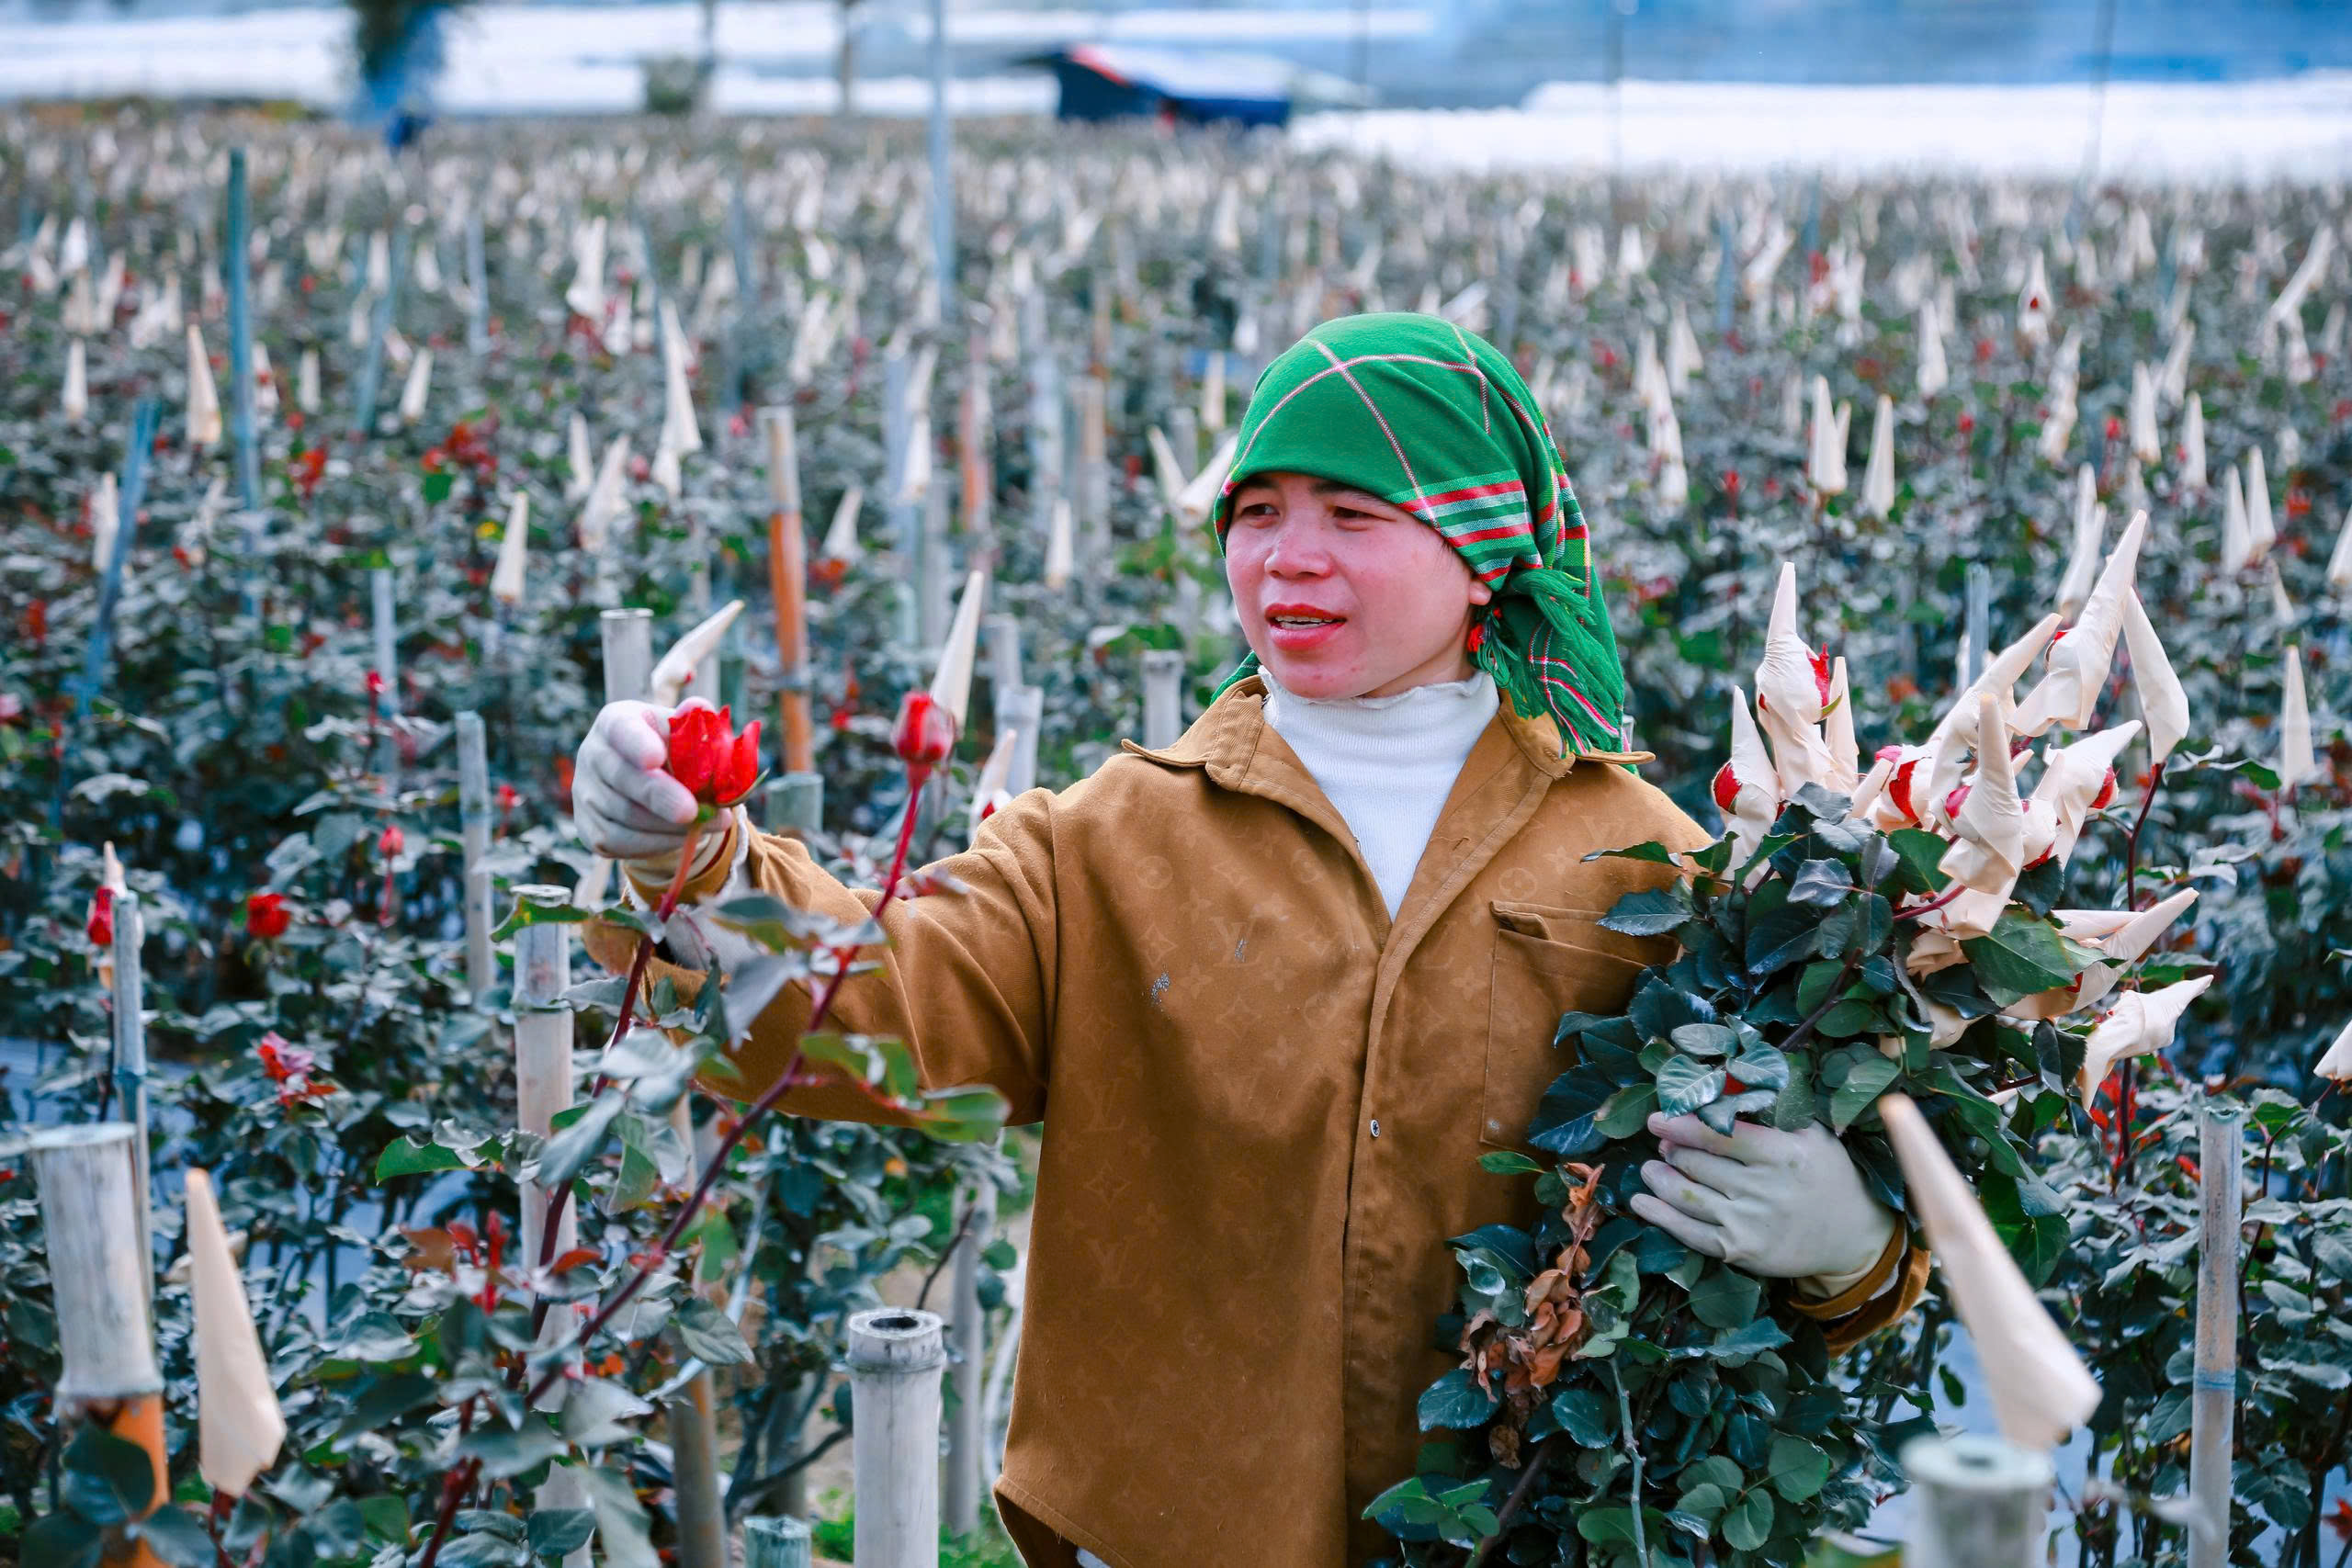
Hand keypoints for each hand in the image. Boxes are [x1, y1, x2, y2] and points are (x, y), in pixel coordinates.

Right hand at [574, 699, 722, 877]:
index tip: (656, 758)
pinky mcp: (588, 827)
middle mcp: (592, 754)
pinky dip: (656, 844)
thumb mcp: (685, 731)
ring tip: (707, 824)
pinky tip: (684, 838)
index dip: (637, 744)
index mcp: (616, 721)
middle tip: (692, 812)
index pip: (622, 729)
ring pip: (624, 816)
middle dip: (660, 797)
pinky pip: (620, 842)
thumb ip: (695, 722)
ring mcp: (585, 793)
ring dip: (668, 826)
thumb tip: (699, 709)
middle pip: (622, 778)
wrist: (653, 784)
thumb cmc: (673, 749)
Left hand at [1629, 1112, 1896, 1286]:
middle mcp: (1763, 1189)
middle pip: (1698, 1164)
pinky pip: (1691, 1233)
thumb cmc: (1831, 1177)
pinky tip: (1642, 1202)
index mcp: (1782, 1154)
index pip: (1720, 1134)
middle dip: (1672, 1150)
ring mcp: (1750, 1224)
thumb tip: (1725, 1086)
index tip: (1658, 1119)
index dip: (1682, 1125)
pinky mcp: (1741, 1251)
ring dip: (1661, 1179)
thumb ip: (1773, 1113)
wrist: (1854, 1238)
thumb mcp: (1812, 1136)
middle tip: (1662, 1142)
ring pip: (1688, 1196)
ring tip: (1650, 1167)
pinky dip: (1661, 1217)